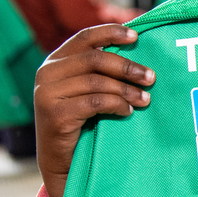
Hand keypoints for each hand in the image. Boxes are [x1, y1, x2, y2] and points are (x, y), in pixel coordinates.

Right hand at [33, 23, 153, 196]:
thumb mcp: (86, 91)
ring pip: (96, 81)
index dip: (111, 33)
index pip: (85, 37)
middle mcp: (46, 73)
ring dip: (126, 90)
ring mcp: (47, 93)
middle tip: (151, 78)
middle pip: (95, 58)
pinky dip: (116, 104)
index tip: (137, 37)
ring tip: (145, 99)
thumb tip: (136, 48)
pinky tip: (128, 111)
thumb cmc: (81, 123)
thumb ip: (99, 71)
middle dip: (127, 67)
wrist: (62, 163)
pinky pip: (95, 102)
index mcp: (54, 62)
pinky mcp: (54, 114)